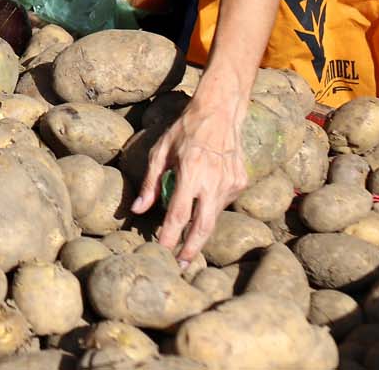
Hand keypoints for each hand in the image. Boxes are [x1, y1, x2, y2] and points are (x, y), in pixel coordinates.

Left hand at [130, 84, 250, 264]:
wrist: (220, 112)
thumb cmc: (184, 129)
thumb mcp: (160, 151)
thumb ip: (150, 182)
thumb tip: (137, 210)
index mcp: (191, 173)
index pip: (179, 215)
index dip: (169, 237)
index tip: (162, 253)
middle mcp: (214, 182)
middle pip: (203, 227)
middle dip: (192, 250)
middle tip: (181, 266)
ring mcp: (231, 183)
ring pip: (214, 216)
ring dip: (200, 227)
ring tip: (187, 235)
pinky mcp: (241, 182)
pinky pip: (223, 202)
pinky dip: (210, 206)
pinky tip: (203, 197)